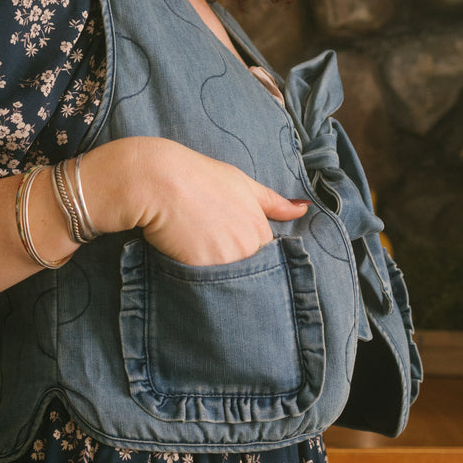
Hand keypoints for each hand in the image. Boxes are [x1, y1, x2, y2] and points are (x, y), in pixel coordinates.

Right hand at [89, 137, 307, 265]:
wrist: (159, 181)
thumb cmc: (199, 176)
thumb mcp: (242, 183)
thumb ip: (274, 202)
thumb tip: (303, 210)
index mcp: (260, 229)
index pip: (262, 256)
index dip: (244, 251)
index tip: (226, 241)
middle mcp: (247, 248)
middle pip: (246, 271)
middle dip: (232, 266)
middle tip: (208, 246)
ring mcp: (224, 262)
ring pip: (226, 282)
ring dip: (216, 276)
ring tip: (196, 251)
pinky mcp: (200, 272)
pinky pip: (204, 286)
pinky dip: (197, 279)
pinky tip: (184, 258)